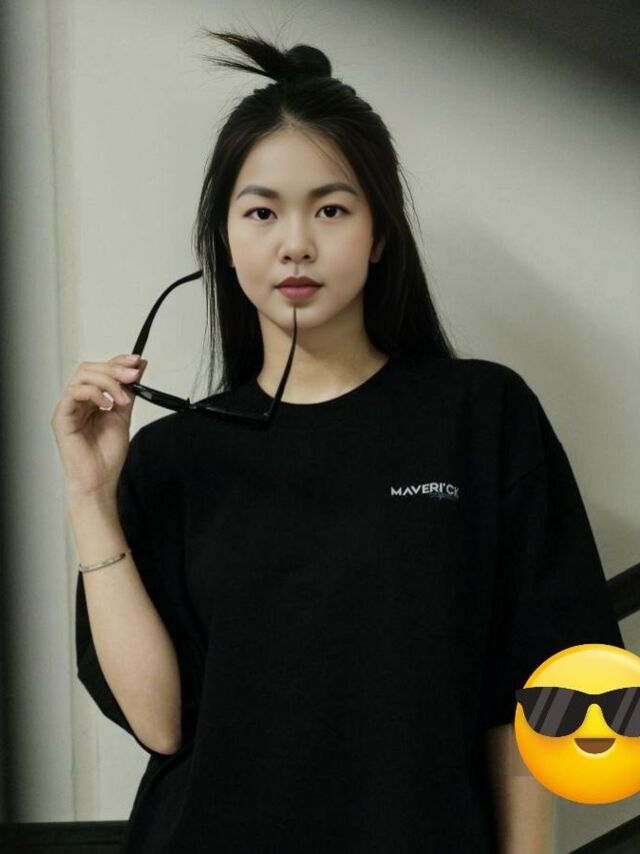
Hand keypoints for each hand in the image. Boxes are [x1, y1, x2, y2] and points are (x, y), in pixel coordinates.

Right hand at [50, 354, 148, 501]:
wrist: (100, 479)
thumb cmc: (107, 454)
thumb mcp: (124, 415)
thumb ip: (129, 391)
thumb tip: (138, 367)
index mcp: (91, 399)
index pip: (100, 370)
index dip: (117, 362)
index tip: (136, 361)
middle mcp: (78, 401)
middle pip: (90, 369)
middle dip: (114, 369)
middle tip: (133, 376)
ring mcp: (68, 408)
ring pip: (82, 377)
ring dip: (107, 382)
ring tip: (122, 400)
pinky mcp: (61, 417)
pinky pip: (73, 393)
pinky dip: (94, 394)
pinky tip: (107, 405)